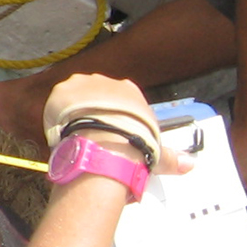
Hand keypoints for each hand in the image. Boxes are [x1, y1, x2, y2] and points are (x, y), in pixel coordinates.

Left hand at [39, 74, 161, 165]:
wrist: (106, 142)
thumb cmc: (134, 145)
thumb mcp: (156, 153)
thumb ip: (171, 158)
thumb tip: (189, 165)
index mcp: (130, 91)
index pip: (120, 100)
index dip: (113, 117)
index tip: (110, 133)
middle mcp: (107, 82)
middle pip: (96, 96)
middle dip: (93, 113)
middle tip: (91, 136)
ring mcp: (83, 84)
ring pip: (75, 96)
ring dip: (73, 112)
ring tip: (74, 135)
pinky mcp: (63, 90)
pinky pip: (57, 102)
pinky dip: (57, 116)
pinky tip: (60, 131)